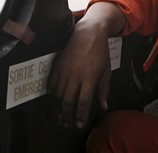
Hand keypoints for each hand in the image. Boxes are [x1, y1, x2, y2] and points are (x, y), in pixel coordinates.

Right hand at [48, 2, 125, 127]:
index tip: (79, 124)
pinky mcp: (57, 65)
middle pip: (68, 101)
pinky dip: (52, 93)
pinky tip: (55, 98)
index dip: (80, 115)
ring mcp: (64, 70)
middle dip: (67, 115)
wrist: (88, 33)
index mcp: (89, 77)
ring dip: (58, 107)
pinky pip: (51, 83)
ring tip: (61, 115)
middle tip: (67, 124)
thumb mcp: (106, 71)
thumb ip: (103, 90)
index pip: (83, 102)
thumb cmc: (100, 52)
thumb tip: (103, 107)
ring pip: (58, 94)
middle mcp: (75, 76)